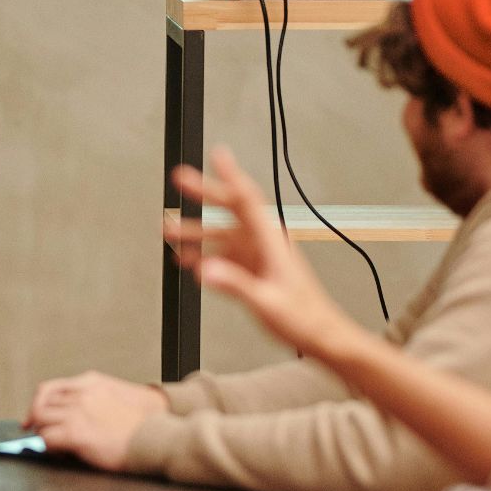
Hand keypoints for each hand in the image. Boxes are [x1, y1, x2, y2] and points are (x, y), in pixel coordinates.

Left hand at [22, 371, 167, 471]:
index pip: (50, 388)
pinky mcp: (76, 433)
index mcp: (90, 382)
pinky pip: (47, 439)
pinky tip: (62, 453)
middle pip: (41, 404)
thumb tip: (77, 413)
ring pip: (41, 421)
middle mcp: (81, 394)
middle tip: (41, 434)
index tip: (32, 417)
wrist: (155, 436)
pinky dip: (49, 448)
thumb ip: (94, 399)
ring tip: (57, 446)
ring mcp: (77, 412)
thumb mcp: (116, 397)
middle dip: (38, 421)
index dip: (37, 404)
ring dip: (44, 434)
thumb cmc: (142, 423)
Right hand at [163, 147, 359, 358]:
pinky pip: (224, 255)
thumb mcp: (267, 302)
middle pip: (231, 209)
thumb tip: (205, 270)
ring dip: (196, 231)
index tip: (218, 155)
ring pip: (222, 234)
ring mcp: (258, 256)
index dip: (232, 175)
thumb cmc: (304, 317)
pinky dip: (205, 255)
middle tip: (179, 180)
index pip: (248, 200)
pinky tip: (188, 260)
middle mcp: (264, 243)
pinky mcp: (253, 270)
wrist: (321, 334)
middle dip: (204, 194)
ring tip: (169, 230)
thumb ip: (235, 284)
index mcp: (272, 242)